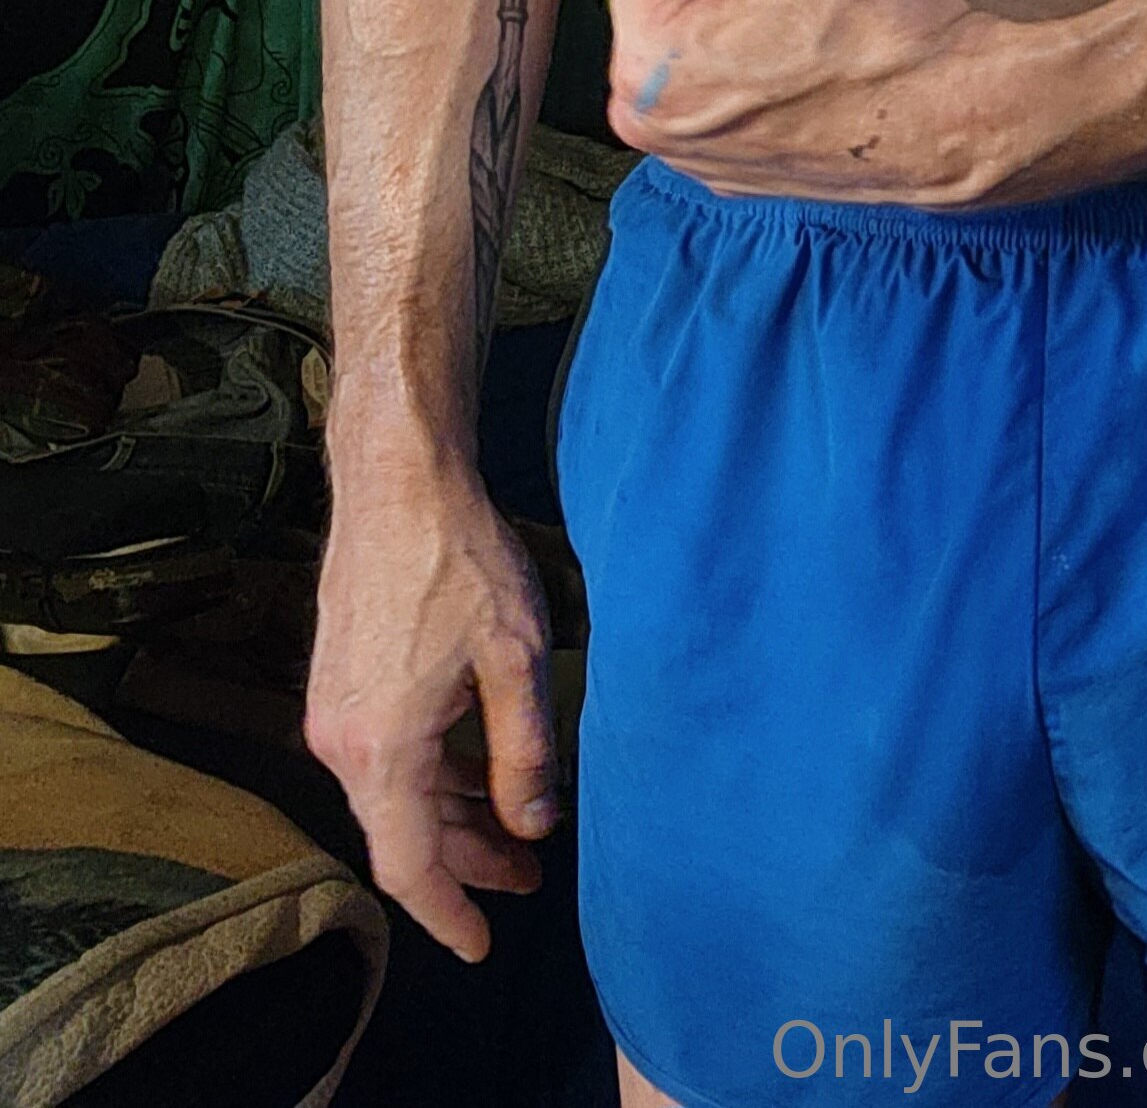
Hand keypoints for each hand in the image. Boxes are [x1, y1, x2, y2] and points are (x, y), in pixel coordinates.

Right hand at [306, 458, 557, 963]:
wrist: (397, 481)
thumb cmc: (458, 558)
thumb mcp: (516, 659)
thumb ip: (523, 755)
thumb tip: (532, 829)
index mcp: (381, 747)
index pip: (409, 865)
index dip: (448, 915)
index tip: (482, 946)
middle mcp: (341, 739)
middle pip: (403, 833)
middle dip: (466, 864)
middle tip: (529, 876)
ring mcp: (334, 710)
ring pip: (395, 794)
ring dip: (453, 817)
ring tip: (516, 829)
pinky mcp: (339, 683)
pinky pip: (385, 756)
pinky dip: (431, 776)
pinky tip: (477, 768)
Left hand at [605, 0, 1008, 201]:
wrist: (960, 116)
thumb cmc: (889, 24)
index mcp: (646, 64)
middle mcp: (648, 122)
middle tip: (803, 1)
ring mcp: (688, 153)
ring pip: (699, 27)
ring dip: (749, 14)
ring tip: (813, 36)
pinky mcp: (727, 167)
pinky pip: (724, 77)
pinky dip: (764, 61)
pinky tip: (818, 71)